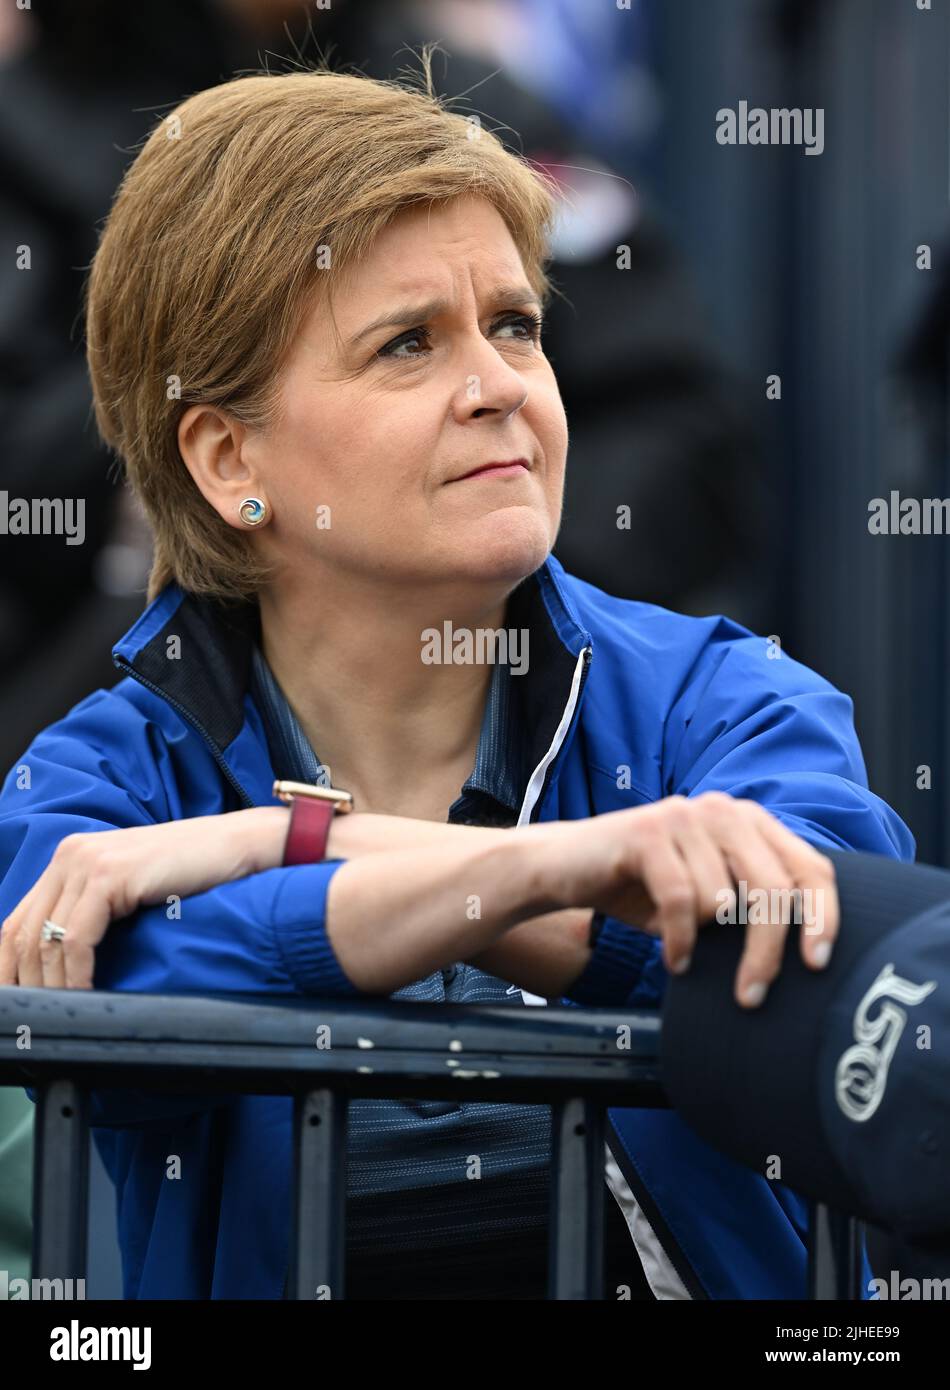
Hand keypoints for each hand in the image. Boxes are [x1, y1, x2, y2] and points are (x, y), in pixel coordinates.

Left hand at [0, 808, 287, 988]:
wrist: (241, 847)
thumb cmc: (198, 875)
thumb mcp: (132, 894)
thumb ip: (96, 914)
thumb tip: (68, 968)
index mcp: (72, 858)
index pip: (18, 922)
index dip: (8, 968)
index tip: (16, 1004)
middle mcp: (71, 855)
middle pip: (23, 932)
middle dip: (22, 983)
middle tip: (36, 1021)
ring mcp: (88, 862)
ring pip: (45, 939)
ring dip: (49, 986)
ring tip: (61, 1016)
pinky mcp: (109, 876)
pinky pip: (76, 939)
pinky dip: (74, 975)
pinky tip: (85, 996)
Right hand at [530, 793, 838, 1006]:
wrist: (562, 868)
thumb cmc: (642, 888)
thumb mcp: (708, 893)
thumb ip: (751, 904)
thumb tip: (810, 954)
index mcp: (750, 822)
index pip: (811, 869)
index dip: (824, 918)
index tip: (818, 965)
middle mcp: (725, 811)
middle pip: (774, 891)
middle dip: (766, 952)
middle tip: (751, 995)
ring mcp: (686, 817)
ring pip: (723, 902)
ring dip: (700, 940)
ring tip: (679, 948)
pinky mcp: (649, 833)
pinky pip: (682, 902)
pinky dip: (678, 941)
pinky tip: (672, 959)